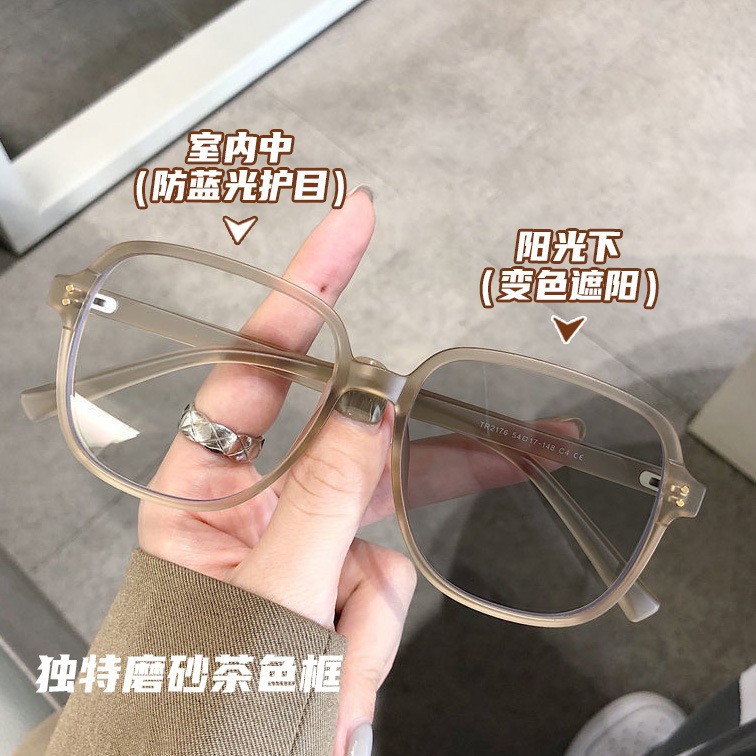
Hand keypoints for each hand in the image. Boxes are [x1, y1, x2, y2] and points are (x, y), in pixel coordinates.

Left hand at [139, 187, 415, 755]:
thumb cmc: (198, 703)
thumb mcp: (269, 596)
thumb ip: (326, 496)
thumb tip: (372, 406)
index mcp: (202, 489)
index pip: (259, 364)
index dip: (308, 289)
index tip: (350, 226)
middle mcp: (250, 504)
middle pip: (352, 447)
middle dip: (419, 461)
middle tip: (509, 437)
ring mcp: (297, 542)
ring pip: (378, 526)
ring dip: (370, 598)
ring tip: (334, 657)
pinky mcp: (332, 581)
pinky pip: (381, 581)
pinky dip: (367, 632)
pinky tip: (333, 670)